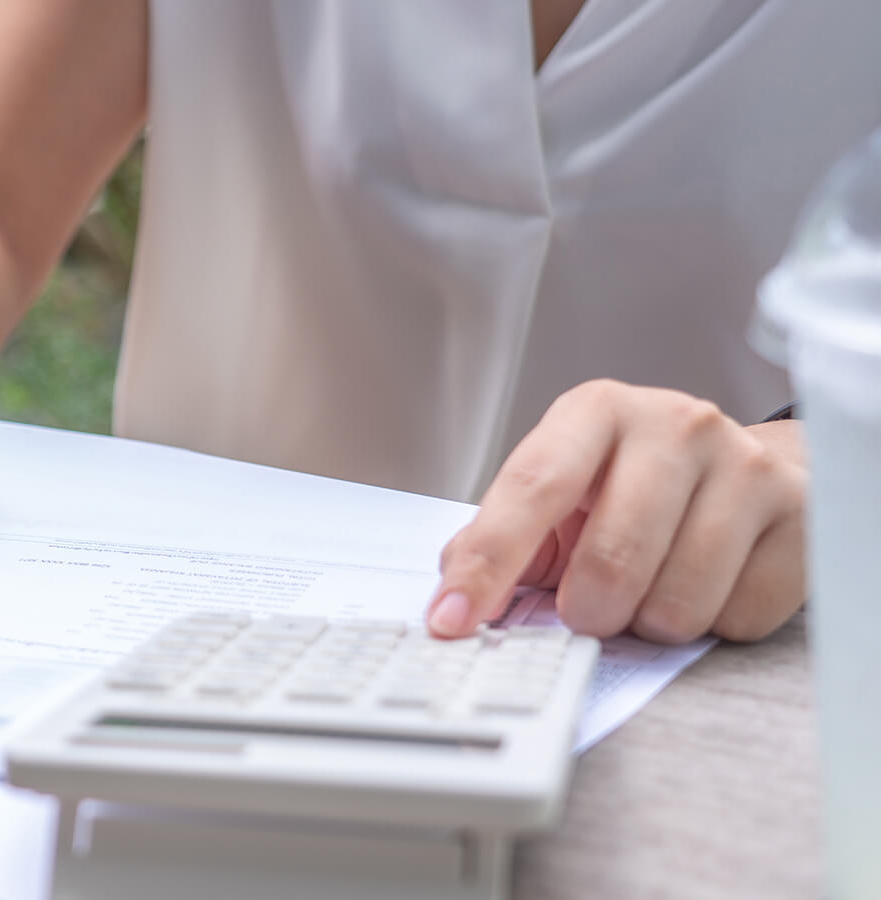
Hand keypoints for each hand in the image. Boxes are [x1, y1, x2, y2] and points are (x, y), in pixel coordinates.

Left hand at [428, 379, 807, 642]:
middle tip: (589, 609)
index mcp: (597, 413)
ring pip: (677, 602)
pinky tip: (710, 584)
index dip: (488, 562)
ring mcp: (746, 465)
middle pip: (611, 560)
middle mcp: (675, 424)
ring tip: (653, 588)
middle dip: (586, 611)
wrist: (751, 468)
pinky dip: (712, 624)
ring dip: (650, 622)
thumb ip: (504, 537)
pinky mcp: (801, 514)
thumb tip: (453, 593)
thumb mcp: (563, 490)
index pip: (532, 488)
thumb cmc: (635, 485)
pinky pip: (737, 617)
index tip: (451, 620)